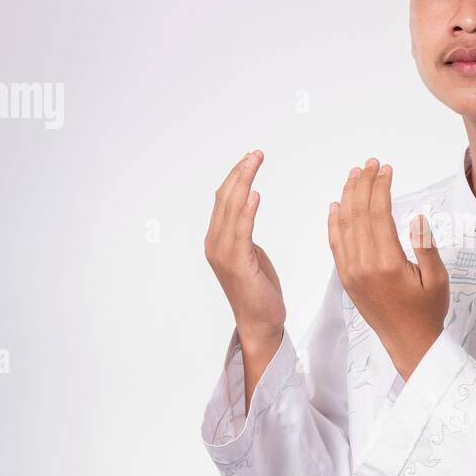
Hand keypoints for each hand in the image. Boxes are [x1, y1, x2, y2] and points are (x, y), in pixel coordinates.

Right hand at [205, 150, 286, 348]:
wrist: (261, 322)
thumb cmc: (258, 290)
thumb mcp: (250, 254)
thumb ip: (243, 233)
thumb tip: (246, 210)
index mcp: (218, 240)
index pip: (224, 200)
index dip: (236, 177)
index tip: (250, 159)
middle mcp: (215, 244)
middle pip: (225, 199)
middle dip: (240, 173)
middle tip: (256, 154)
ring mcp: (223, 254)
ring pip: (231, 210)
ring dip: (244, 183)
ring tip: (255, 162)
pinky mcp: (237, 263)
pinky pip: (242, 231)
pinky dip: (247, 211)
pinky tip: (255, 195)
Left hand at [327, 158, 449, 379]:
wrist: (409, 344)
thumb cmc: (427, 311)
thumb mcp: (437, 278)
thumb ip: (425, 246)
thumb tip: (416, 217)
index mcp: (387, 263)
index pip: (378, 213)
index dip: (381, 187)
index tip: (386, 169)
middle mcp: (364, 266)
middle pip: (358, 214)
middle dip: (363, 184)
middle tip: (370, 164)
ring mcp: (351, 272)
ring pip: (344, 226)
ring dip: (348, 197)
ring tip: (354, 176)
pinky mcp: (346, 279)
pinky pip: (335, 245)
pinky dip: (334, 223)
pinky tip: (336, 206)